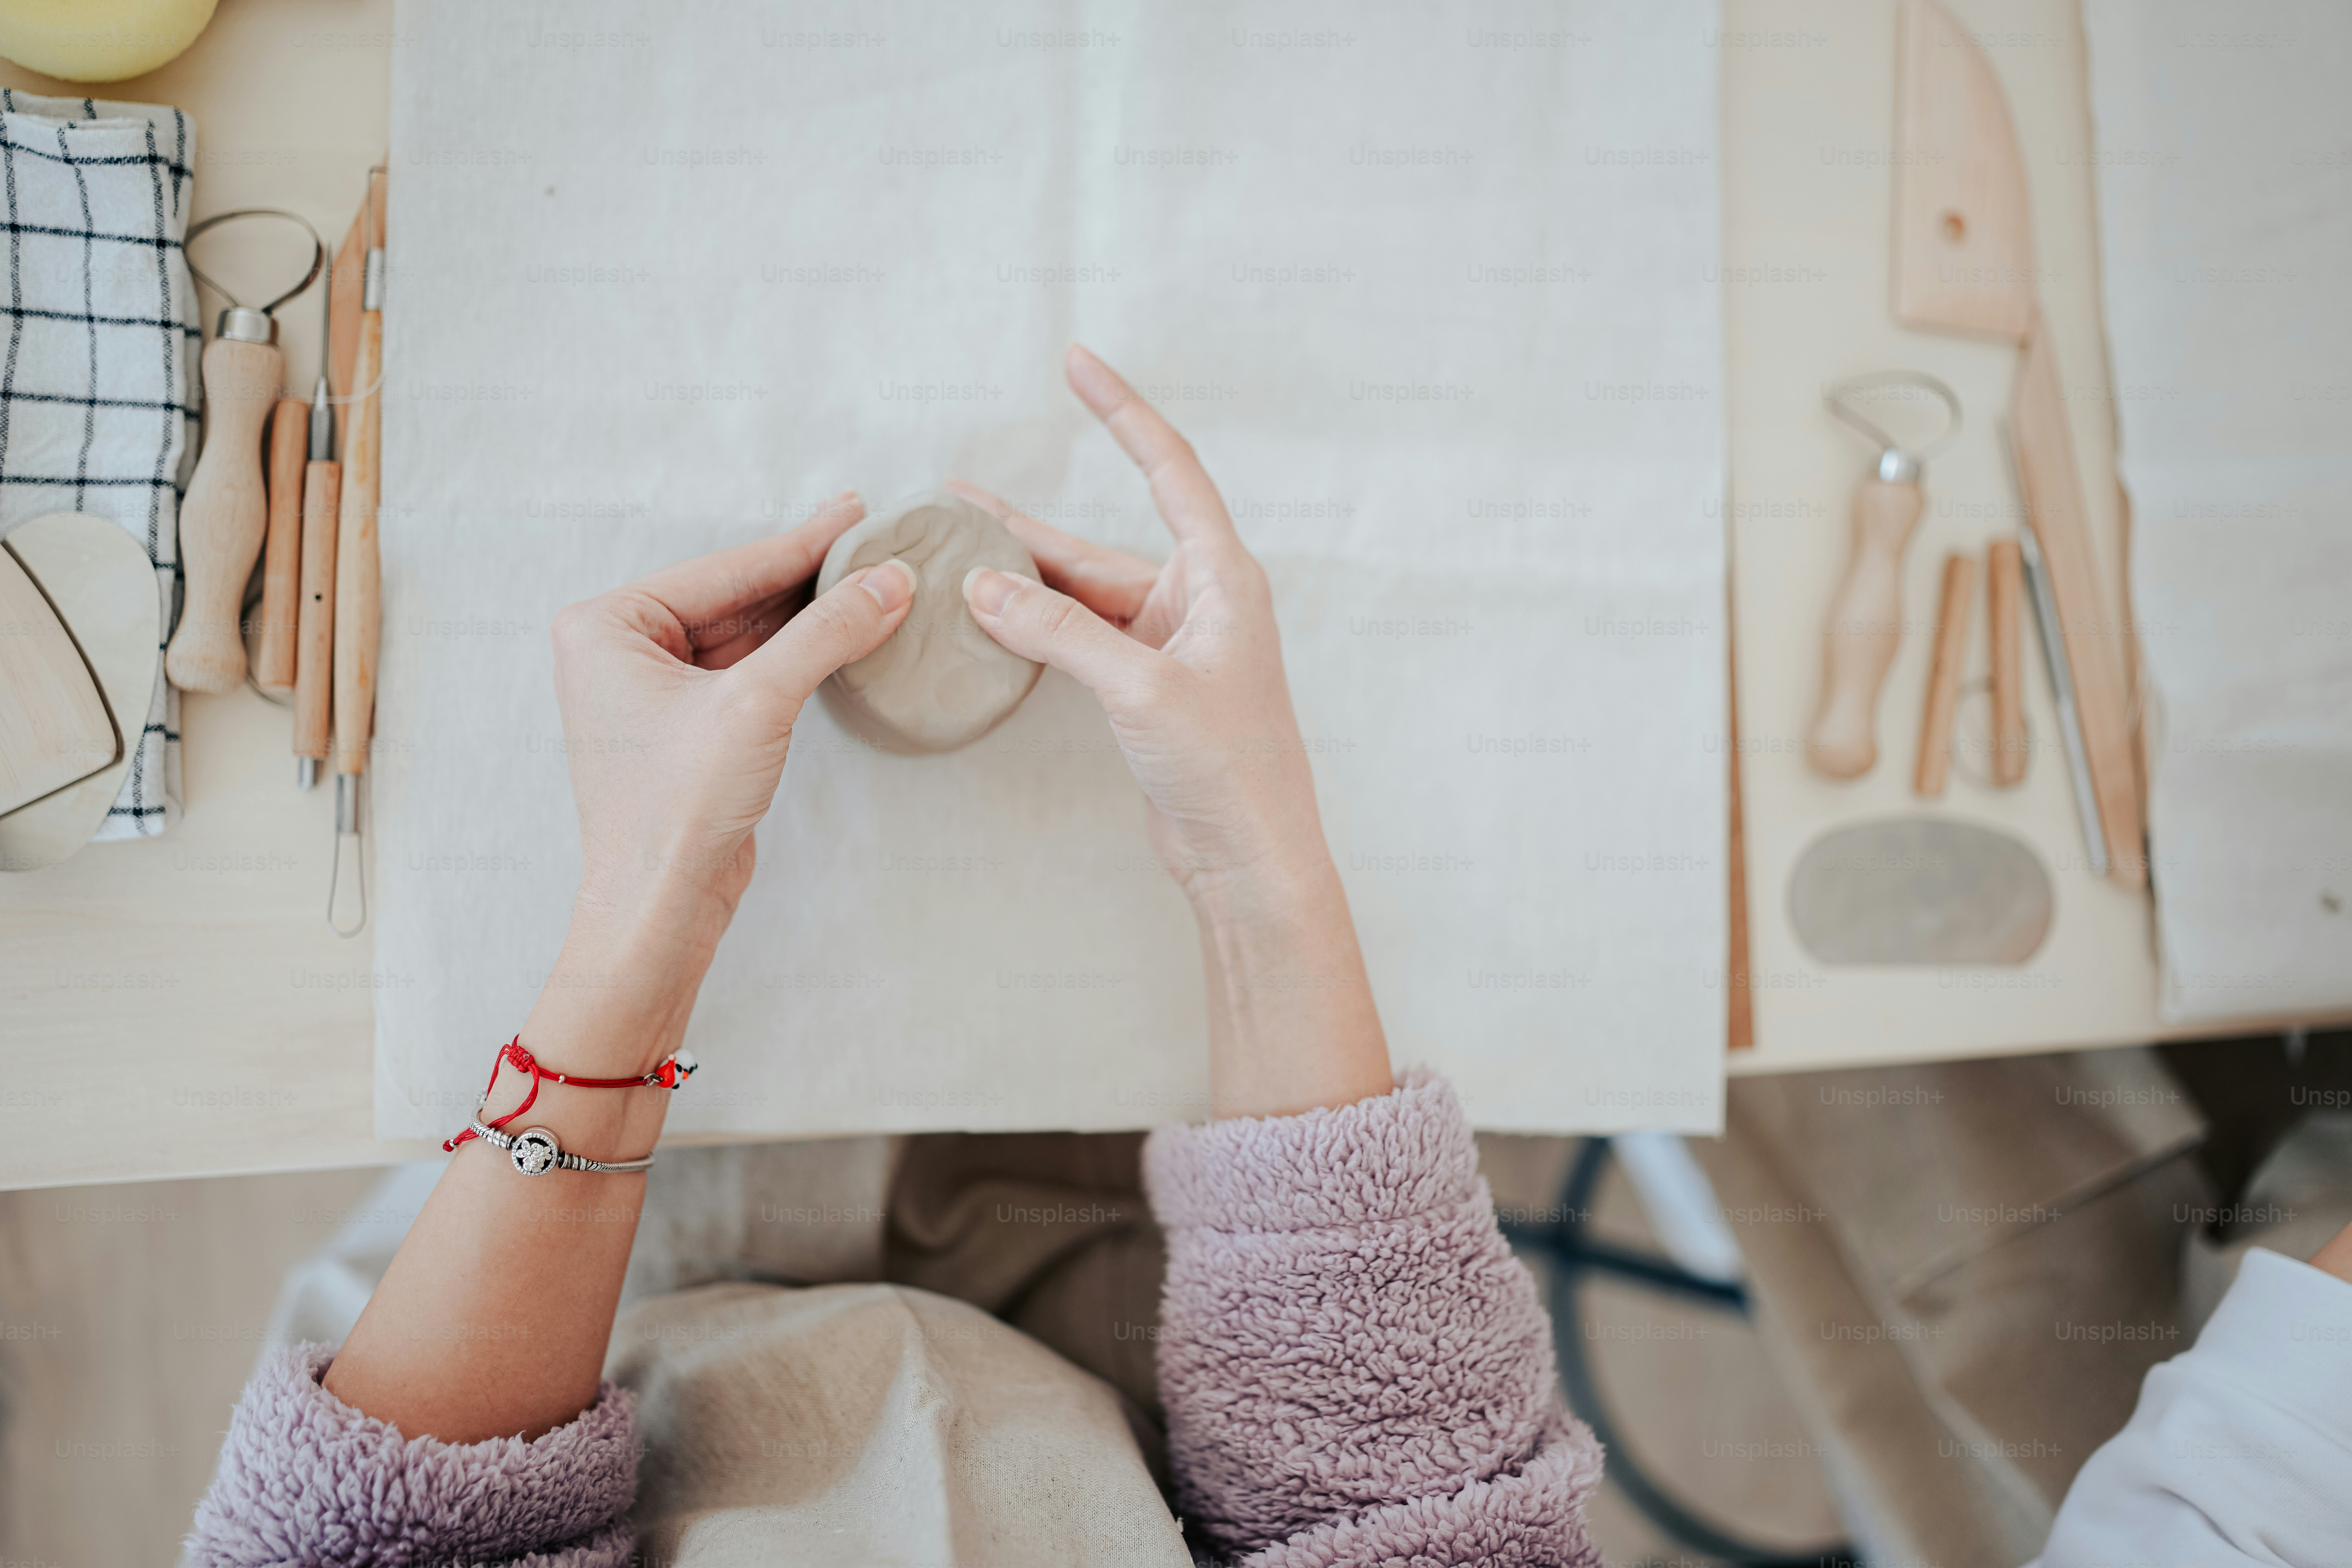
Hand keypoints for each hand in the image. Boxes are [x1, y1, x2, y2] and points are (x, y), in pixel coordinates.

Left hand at [533, 492, 915, 1070]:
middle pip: (733, 595)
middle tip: (870, 535)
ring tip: (870, 579)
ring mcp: (649, 690)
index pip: (724, 571)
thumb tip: (889, 581)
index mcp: (606, 626)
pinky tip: (839, 631)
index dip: (799, 543)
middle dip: (806, 574)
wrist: (660, 906)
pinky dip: (794, 654)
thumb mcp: (760, 703)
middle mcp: (618, 650)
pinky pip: (746, 670)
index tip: (855, 511)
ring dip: (806, 614)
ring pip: (744, 632)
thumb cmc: (677, 808)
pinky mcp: (684, 727)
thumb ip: (825, 633)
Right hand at [951, 347, 1322, 898]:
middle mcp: (1200, 602)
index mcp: (1221, 579)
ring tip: (956, 548)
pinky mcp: (1149, 688)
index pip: (1168, 469)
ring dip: (1025, 576)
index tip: (1078, 363)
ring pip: (1085, 595)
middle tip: (955, 495)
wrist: (1248, 855)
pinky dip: (1038, 626)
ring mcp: (1173, 646)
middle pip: (1103, 544)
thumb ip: (1061, 632)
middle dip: (1029, 524)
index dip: (1121, 413)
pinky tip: (990, 616)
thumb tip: (984, 586)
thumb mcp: (1139, 687)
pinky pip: (1084, 638)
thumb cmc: (1225, 767)